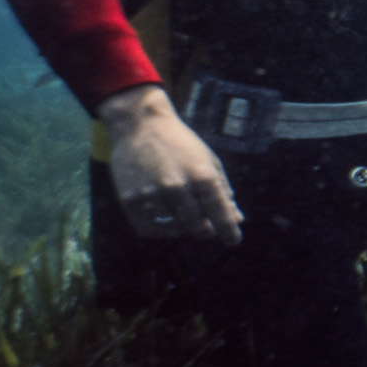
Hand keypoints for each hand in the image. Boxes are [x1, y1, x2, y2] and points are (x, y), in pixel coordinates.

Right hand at [98, 84, 243, 244]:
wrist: (140, 125)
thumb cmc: (181, 144)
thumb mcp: (209, 161)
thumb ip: (223, 190)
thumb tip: (236, 219)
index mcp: (202, 175)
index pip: (220, 213)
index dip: (229, 231)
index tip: (234, 240)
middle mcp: (177, 186)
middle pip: (197, 227)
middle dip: (206, 231)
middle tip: (205, 227)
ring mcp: (151, 194)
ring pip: (173, 230)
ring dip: (183, 230)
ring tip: (184, 219)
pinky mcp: (130, 199)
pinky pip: (149, 230)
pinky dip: (160, 232)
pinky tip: (166, 222)